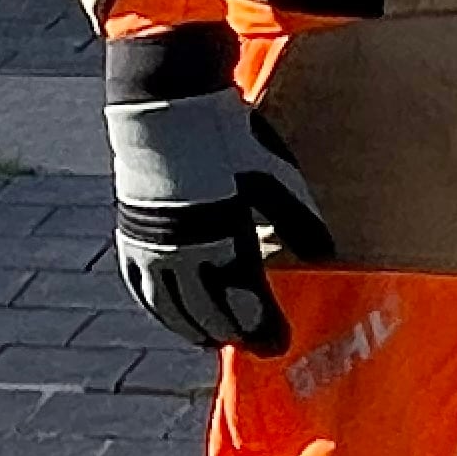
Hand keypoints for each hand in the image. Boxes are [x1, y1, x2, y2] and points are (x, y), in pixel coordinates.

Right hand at [105, 42, 334, 354]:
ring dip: (194, 327)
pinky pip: (144, 289)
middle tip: (252, 345)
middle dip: (233, 331)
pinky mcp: (131, 239)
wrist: (167, 110)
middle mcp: (184, 256)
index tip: (278, 345)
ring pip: (173, 308)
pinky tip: (170, 314)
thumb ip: (297, 219)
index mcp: (224, 242)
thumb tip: (325, 254)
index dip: (262, 327)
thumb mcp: (273, 176)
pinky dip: (160, 309)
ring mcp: (153, 251)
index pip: (245, 302)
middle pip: (209, 312)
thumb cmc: (229, 140)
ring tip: (212, 339)